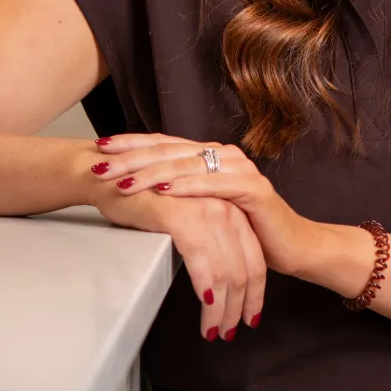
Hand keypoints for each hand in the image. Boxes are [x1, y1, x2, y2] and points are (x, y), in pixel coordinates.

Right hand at [85, 138, 265, 340]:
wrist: (110, 178)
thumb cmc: (145, 201)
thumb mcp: (188, 218)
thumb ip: (209, 238)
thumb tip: (221, 280)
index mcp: (232, 207)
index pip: (255, 257)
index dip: (256, 292)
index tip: (250, 316)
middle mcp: (227, 207)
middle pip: (247, 268)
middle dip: (242, 305)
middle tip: (232, 332)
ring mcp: (208, 212)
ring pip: (227, 273)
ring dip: (223, 308)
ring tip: (215, 331)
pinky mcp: (184, 220)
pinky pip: (204, 267)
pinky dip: (208, 295)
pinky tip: (205, 312)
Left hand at [97, 134, 310, 274]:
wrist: (291, 247)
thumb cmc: (246, 231)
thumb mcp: (204, 209)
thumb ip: (178, 194)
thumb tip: (136, 191)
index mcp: (209, 155)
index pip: (163, 144)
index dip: (131, 144)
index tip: (99, 147)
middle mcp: (223, 155)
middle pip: (169, 151)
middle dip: (131, 158)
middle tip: (101, 165)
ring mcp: (239, 169)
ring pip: (187, 165)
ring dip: (152, 173)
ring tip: (123, 182)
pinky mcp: (252, 189)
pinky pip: (214, 184)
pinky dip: (187, 187)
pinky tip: (164, 190)